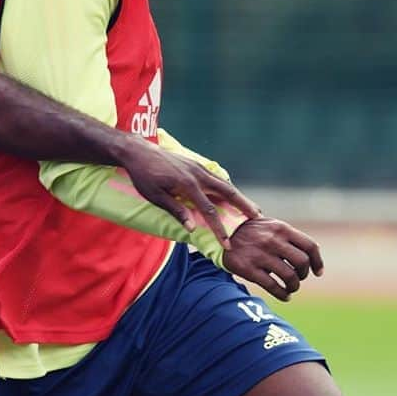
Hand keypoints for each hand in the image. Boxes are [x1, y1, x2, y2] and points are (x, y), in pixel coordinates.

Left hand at [120, 139, 259, 246]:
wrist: (138, 151)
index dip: (220, 229)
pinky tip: (231, 196)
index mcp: (188, 185)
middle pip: (227, 192)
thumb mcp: (156, 197)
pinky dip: (227, 188)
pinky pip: (216, 179)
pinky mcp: (196, 165)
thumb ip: (176, 211)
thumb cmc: (143, 176)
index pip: (209, 211)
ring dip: (238, 196)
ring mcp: (198, 168)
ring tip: (250, 207)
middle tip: (258, 216)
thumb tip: (193, 229)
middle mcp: (198, 175)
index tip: (228, 243)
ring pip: (224, 183)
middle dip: (244, 205)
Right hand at [221, 217, 323, 300]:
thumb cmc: (252, 232)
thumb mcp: (271, 226)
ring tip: (291, 288)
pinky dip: (283, 295)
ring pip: (289, 277)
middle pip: (301, 263)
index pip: (309, 246)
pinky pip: (273, 287)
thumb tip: (313, 255)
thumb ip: (290, 237)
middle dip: (304, 274)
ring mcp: (260, 255)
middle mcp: (272, 241)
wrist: (222, 234)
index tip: (317, 272)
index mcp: (281, 228)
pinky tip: (285, 296)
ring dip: (294, 286)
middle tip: (299, 278)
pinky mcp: (249, 269)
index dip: (317, 262)